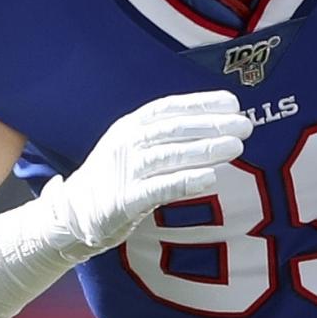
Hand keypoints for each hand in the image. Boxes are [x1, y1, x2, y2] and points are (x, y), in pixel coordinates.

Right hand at [57, 91, 252, 253]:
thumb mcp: (134, 148)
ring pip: (169, 155)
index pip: (170, 108)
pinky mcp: (124, 200)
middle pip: (174, 129)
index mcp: (131, 126)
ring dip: (204, 150)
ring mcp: (124, 171)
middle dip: (212, 125)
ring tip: (236, 146)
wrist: (72, 214)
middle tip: (244, 124)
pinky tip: (211, 178)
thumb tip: (214, 126)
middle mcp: (127, 143)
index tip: (233, 102)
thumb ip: (166, 137)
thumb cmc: (115, 179)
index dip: (201, 102)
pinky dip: (185, 181)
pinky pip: (159, 188)